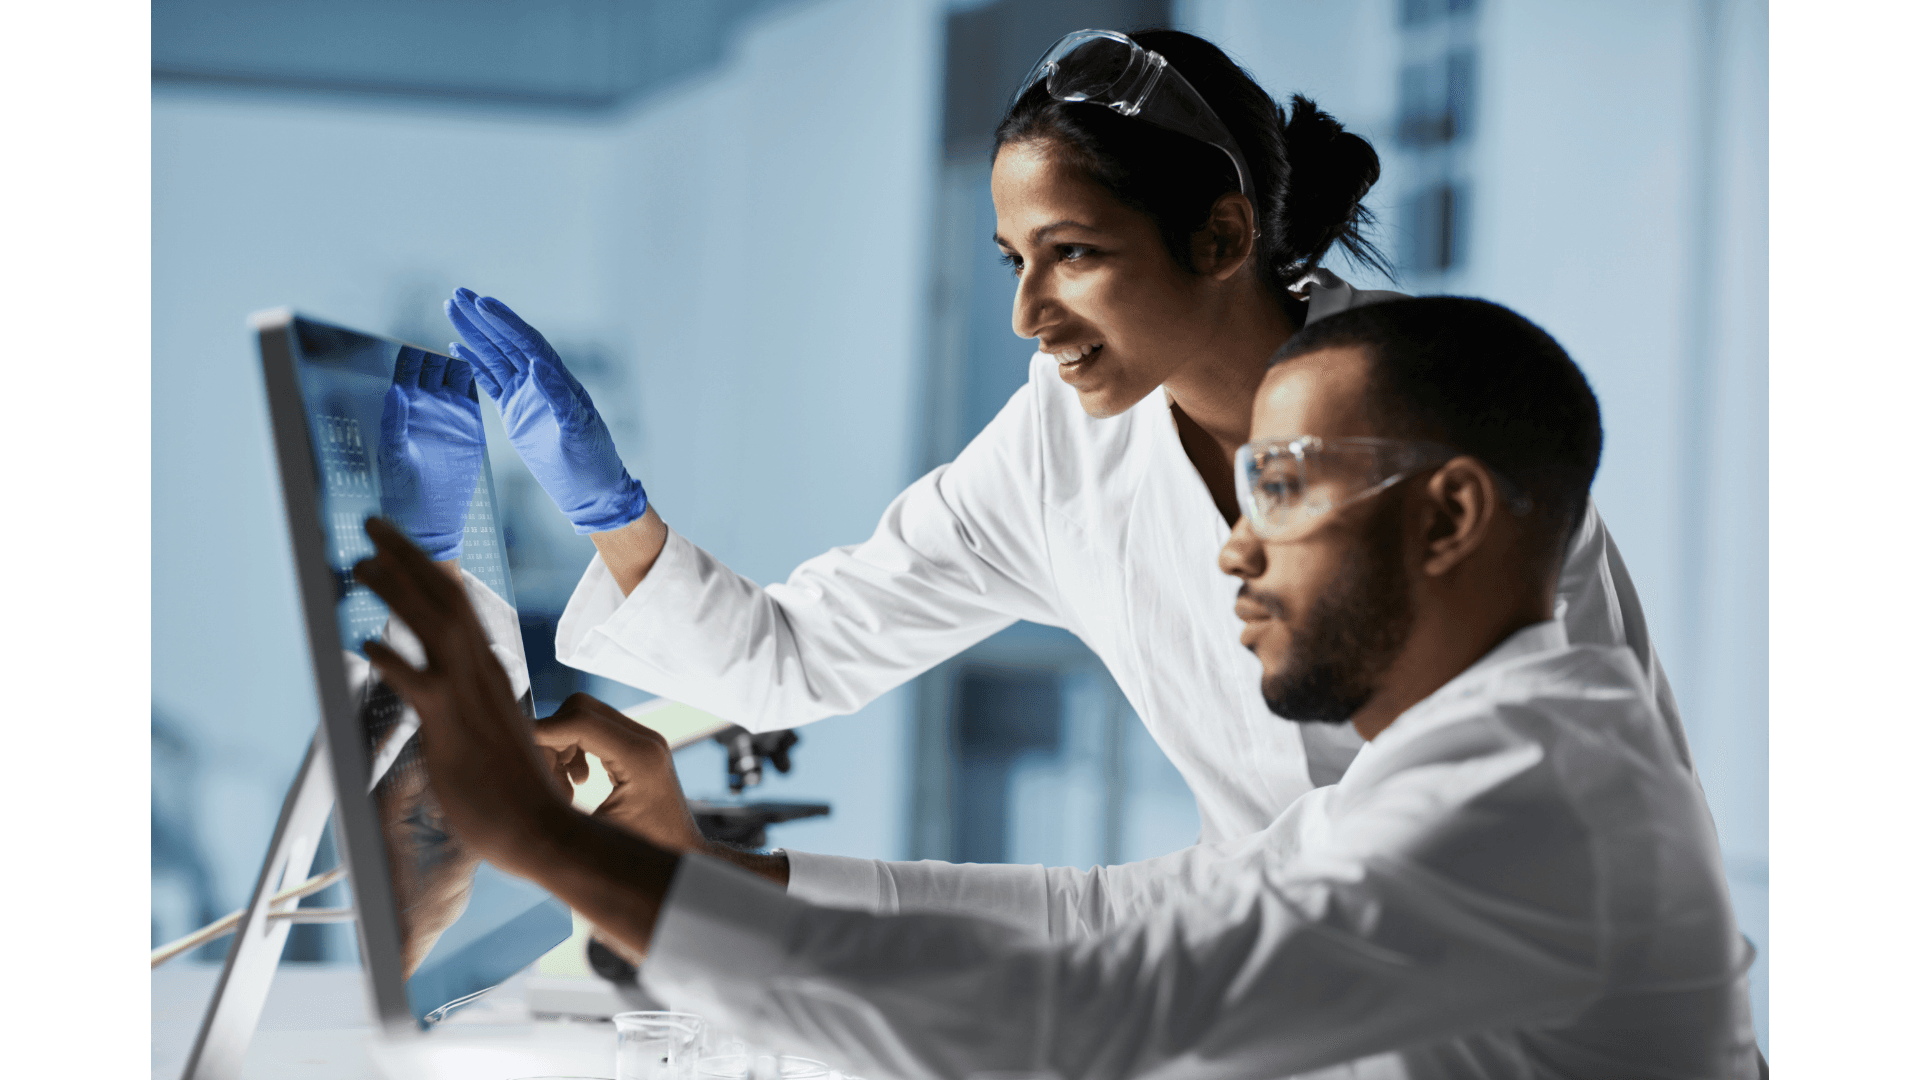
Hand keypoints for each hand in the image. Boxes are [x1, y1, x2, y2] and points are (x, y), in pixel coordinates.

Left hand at [354, 517, 684, 957]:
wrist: (542, 829)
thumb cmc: (517, 797)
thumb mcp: (492, 737)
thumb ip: (470, 712)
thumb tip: (446, 707)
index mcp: (491, 676)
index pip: (460, 610)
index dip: (432, 574)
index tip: (411, 549)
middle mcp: (482, 675)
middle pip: (445, 599)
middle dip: (408, 558)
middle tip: (376, 526)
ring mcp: (468, 696)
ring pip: (432, 624)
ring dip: (395, 588)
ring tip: (361, 563)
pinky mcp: (452, 724)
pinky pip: (417, 681)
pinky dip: (391, 658)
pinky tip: (365, 642)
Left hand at [377, 347, 485, 560]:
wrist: (432, 516)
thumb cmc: (403, 490)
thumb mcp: (394, 456)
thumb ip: (395, 423)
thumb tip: (395, 390)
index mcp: (405, 409)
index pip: (407, 371)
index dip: (412, 353)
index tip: (420, 337)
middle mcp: (427, 406)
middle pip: (433, 365)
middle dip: (439, 346)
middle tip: (449, 327)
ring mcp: (450, 413)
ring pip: (456, 374)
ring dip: (462, 355)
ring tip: (474, 334)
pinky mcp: (471, 425)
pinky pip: (475, 394)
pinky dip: (478, 376)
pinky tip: (486, 361)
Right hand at [445, 290, 646, 533]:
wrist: (589, 490)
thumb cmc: (592, 459)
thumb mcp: (578, 428)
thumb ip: (558, 396)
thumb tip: (538, 364)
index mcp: (559, 379)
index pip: (527, 342)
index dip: (505, 321)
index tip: (482, 302)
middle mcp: (541, 381)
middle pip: (506, 342)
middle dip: (482, 318)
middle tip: (456, 294)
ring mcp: (526, 395)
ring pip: (494, 357)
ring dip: (473, 334)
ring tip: (451, 309)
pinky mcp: (514, 412)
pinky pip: (490, 381)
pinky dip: (473, 364)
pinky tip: (456, 346)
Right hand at [534, 694, 706, 854]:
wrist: (680, 855)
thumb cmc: (643, 853)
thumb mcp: (594, 836)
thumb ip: (556, 808)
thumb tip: (515, 789)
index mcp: (639, 758)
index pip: (580, 721)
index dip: (542, 733)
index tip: (520, 755)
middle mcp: (645, 740)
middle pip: (580, 709)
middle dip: (553, 739)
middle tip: (550, 780)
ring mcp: (645, 739)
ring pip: (585, 715)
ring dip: (563, 745)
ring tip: (566, 788)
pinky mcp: (639, 745)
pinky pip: (596, 728)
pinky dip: (577, 748)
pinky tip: (578, 782)